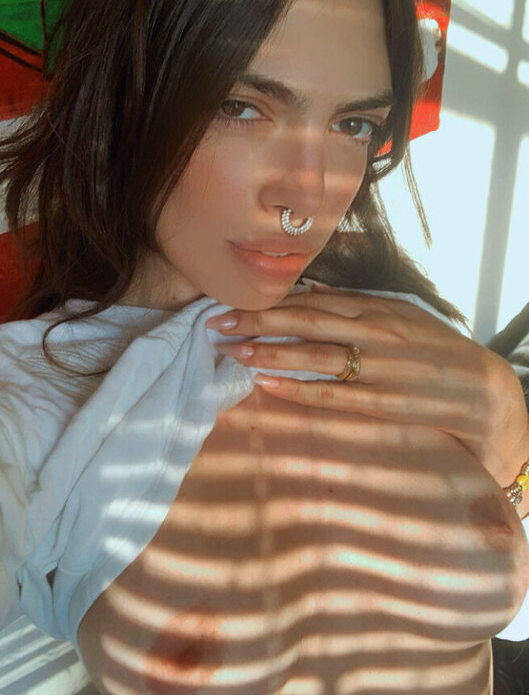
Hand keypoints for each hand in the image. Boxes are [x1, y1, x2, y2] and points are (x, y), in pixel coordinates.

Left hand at [206, 282, 528, 490]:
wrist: (479, 390)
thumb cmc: (434, 350)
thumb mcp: (400, 315)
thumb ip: (356, 304)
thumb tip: (312, 292)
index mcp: (374, 309)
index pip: (311, 302)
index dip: (268, 303)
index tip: (232, 303)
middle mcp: (373, 334)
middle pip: (304, 323)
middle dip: (256, 323)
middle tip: (217, 325)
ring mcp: (376, 368)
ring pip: (312, 357)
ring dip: (268, 354)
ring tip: (232, 353)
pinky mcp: (380, 402)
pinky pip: (330, 395)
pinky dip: (297, 389)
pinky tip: (266, 385)